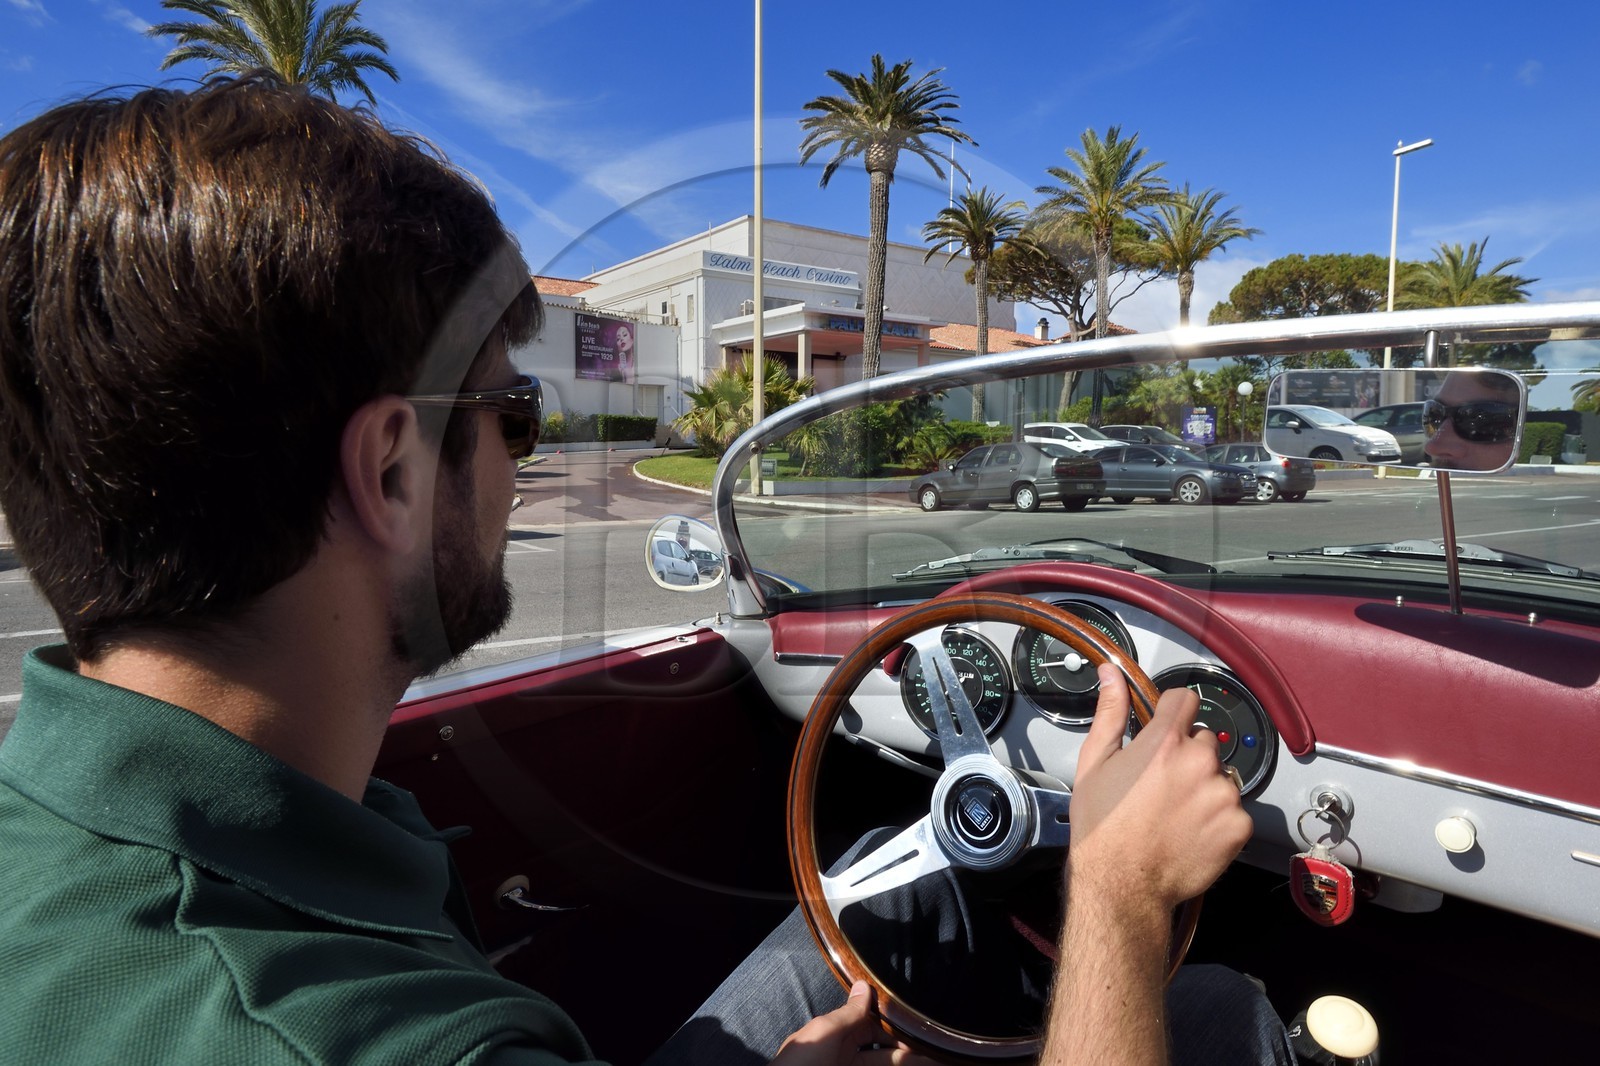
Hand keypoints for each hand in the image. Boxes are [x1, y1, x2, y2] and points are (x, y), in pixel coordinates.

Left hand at [770, 981, 938, 1065]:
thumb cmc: (801, 1065)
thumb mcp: (824, 1035)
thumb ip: (848, 1013)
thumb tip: (864, 984)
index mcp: (834, 1036)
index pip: (870, 1023)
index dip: (894, 1023)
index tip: (921, 1022)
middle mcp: (844, 1056)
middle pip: (883, 1049)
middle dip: (909, 1048)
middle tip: (937, 1051)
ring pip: (885, 1064)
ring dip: (909, 1062)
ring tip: (938, 1062)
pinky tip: (918, 1065)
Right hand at [1068, 664, 1252, 909]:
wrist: (1122, 884)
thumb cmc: (1102, 827)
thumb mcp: (1094, 764)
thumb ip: (1110, 713)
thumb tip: (1111, 674)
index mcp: (1164, 742)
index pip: (1185, 700)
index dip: (1172, 714)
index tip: (1165, 732)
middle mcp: (1200, 762)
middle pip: (1204, 741)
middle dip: (1187, 757)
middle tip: (1162, 787)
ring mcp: (1224, 795)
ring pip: (1220, 777)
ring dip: (1205, 789)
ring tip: (1176, 814)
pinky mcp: (1239, 826)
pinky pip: (1234, 810)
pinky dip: (1218, 820)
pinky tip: (1191, 833)